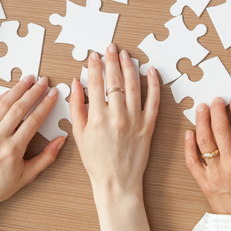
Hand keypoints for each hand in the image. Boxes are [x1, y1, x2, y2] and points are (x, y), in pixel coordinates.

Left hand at [0, 76, 64, 213]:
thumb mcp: (26, 176)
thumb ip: (46, 157)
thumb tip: (61, 141)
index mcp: (13, 149)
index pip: (33, 120)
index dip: (45, 104)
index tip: (52, 94)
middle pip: (19, 108)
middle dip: (33, 92)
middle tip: (43, 81)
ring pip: (4, 105)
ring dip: (17, 89)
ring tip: (28, 79)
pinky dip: (1, 98)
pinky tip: (9, 92)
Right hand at [70, 44, 159, 198]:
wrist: (117, 182)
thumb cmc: (96, 161)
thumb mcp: (79, 134)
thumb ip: (76, 107)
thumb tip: (75, 83)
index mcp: (97, 118)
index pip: (96, 83)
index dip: (95, 66)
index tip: (94, 56)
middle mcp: (117, 116)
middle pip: (115, 81)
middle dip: (112, 60)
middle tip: (111, 48)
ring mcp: (135, 120)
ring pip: (134, 86)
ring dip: (130, 67)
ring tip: (126, 55)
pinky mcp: (149, 126)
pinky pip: (154, 101)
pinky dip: (154, 84)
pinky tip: (151, 71)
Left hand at [184, 96, 230, 216]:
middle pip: (221, 128)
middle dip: (217, 109)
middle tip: (216, 99)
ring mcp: (216, 174)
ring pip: (204, 140)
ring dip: (201, 121)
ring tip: (201, 108)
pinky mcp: (204, 184)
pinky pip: (192, 161)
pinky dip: (188, 145)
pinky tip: (188, 133)